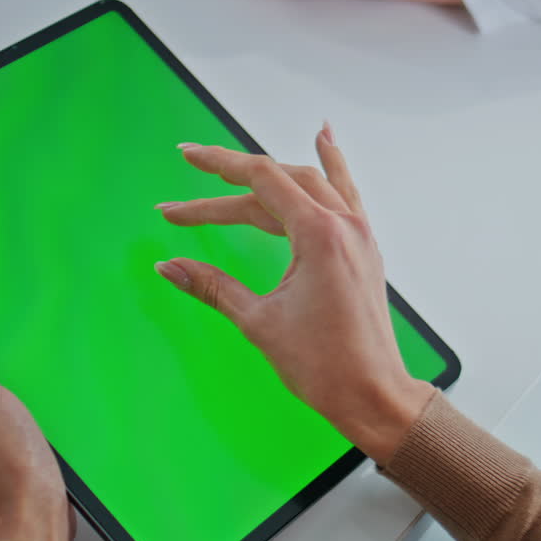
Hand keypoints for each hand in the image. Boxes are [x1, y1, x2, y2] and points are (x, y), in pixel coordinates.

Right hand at [155, 125, 435, 463]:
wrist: (373, 394)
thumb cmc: (324, 364)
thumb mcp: (258, 321)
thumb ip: (212, 287)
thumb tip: (168, 267)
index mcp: (318, 235)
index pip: (261, 180)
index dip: (218, 165)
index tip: (187, 155)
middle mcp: (343, 225)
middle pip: (279, 182)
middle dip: (230, 180)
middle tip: (191, 176)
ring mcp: (359, 235)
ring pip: (312, 181)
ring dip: (274, 168)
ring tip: (246, 150)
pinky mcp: (364, 249)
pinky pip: (346, 194)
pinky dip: (332, 167)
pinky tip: (326, 145)